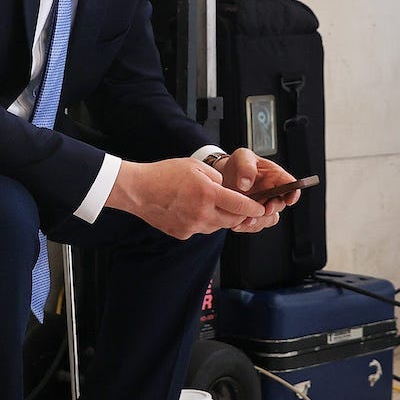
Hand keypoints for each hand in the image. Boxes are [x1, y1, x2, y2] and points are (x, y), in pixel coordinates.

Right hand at [106, 157, 263, 238]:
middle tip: (239, 206)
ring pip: (217, 226)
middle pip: (232, 220)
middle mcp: (202, 213)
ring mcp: (192, 226)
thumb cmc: (164, 174)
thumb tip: (225, 189)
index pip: (241, 206)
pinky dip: (202, 222)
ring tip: (207, 203)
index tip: (260, 208)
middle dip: (238, 214)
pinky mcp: (183, 234)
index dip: (254, 208)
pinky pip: (200, 229)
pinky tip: (190, 210)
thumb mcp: (194, 165)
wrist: (138, 190)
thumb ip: (216, 177)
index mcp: (208, 194)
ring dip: (220, 217)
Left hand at [212, 149, 297, 233]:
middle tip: (262, 209)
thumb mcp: (242, 156)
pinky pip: (256, 225)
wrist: (224, 176)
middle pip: (280, 204)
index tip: (289, 199)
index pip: (290, 184)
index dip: (293, 193)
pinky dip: (247, 226)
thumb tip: (245, 183)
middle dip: (272, 209)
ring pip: (269, 219)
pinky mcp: (253, 215)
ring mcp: (263, 205)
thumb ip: (246, 166)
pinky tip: (236, 223)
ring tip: (245, 219)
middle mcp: (272, 192)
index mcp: (275, 176)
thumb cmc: (238, 164)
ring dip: (259, 221)